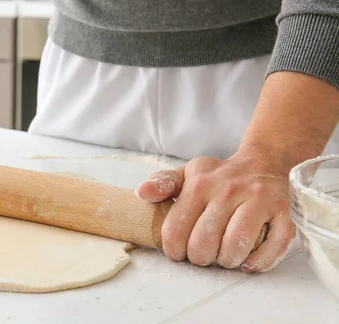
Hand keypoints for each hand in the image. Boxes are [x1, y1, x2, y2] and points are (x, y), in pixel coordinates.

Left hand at [136, 153, 295, 272]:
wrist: (263, 163)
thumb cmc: (219, 177)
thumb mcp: (187, 174)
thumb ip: (162, 184)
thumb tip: (141, 193)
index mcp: (200, 183)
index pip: (176, 228)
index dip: (173, 249)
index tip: (178, 252)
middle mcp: (229, 190)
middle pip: (204, 242)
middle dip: (199, 258)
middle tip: (202, 255)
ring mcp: (259, 200)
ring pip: (236, 245)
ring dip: (226, 261)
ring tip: (223, 257)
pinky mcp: (284, 213)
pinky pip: (273, 247)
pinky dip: (258, 261)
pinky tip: (247, 260)